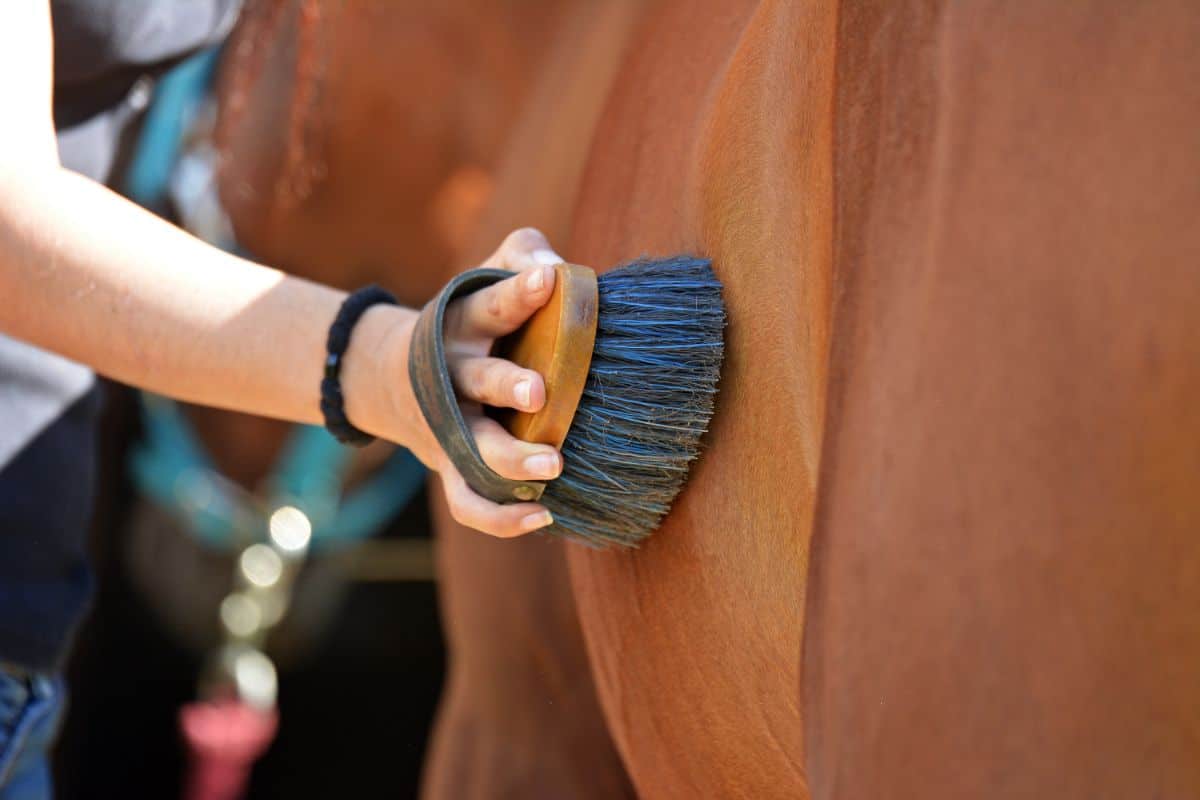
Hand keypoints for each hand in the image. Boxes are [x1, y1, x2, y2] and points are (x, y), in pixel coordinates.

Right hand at [346, 228, 564, 536]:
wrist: (391, 376)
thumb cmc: (466, 320)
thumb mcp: (483, 276)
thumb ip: (523, 253)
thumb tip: (561, 269)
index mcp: (462, 323)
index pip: (490, 302)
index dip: (519, 291)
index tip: (549, 280)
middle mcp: (452, 376)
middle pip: (476, 381)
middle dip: (505, 385)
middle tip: (540, 394)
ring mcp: (449, 427)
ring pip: (474, 450)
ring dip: (509, 460)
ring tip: (553, 466)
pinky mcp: (452, 465)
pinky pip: (469, 503)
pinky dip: (500, 517)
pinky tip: (542, 513)